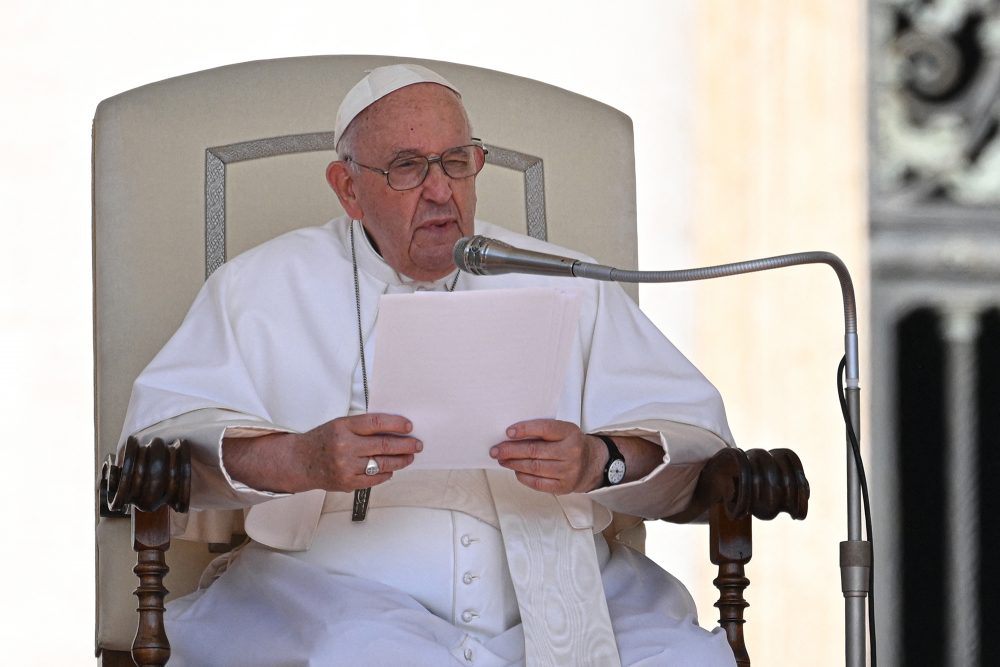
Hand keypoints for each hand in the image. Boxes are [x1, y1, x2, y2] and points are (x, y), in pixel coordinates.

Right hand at [223, 413, 421, 493]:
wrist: (300, 461)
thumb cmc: (323, 440)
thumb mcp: (340, 424)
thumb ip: (363, 427)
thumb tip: (394, 429)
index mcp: (343, 427)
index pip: (376, 423)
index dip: (396, 424)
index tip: (409, 426)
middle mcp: (345, 446)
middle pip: (384, 445)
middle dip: (406, 445)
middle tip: (417, 444)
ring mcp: (346, 466)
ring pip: (382, 464)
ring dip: (400, 461)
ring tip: (409, 457)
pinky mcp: (347, 482)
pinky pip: (374, 479)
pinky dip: (386, 474)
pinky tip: (391, 469)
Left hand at [489, 419, 604, 493]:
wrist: (592, 464)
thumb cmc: (570, 444)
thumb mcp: (563, 431)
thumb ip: (542, 431)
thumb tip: (511, 436)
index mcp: (570, 432)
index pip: (544, 428)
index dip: (524, 429)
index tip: (508, 432)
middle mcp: (571, 451)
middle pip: (535, 450)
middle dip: (511, 450)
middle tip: (496, 450)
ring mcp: (568, 471)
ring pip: (534, 467)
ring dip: (514, 464)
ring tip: (502, 460)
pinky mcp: (564, 486)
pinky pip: (538, 483)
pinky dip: (524, 477)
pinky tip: (516, 471)